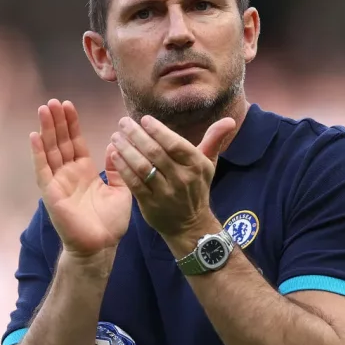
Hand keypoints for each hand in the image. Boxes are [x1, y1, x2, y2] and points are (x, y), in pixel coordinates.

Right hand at [30, 99, 131, 257]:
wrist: (101, 247)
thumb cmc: (110, 223)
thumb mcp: (121, 190)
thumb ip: (118, 169)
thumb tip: (116, 146)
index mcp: (85, 171)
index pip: (76, 142)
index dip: (71, 124)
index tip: (68, 105)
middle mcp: (69, 174)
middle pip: (60, 142)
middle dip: (57, 122)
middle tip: (53, 101)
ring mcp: (58, 183)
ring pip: (50, 151)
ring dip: (46, 130)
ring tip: (43, 110)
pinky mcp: (51, 194)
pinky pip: (43, 170)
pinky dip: (38, 153)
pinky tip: (34, 136)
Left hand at [108, 115, 235, 239]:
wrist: (190, 225)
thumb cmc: (197, 188)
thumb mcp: (208, 164)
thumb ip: (214, 139)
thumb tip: (229, 120)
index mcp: (196, 165)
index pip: (175, 144)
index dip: (158, 130)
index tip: (144, 119)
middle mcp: (182, 179)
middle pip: (155, 153)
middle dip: (137, 135)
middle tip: (123, 122)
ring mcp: (166, 193)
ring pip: (143, 167)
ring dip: (127, 150)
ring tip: (116, 137)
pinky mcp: (150, 205)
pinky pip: (134, 183)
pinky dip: (123, 168)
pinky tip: (114, 155)